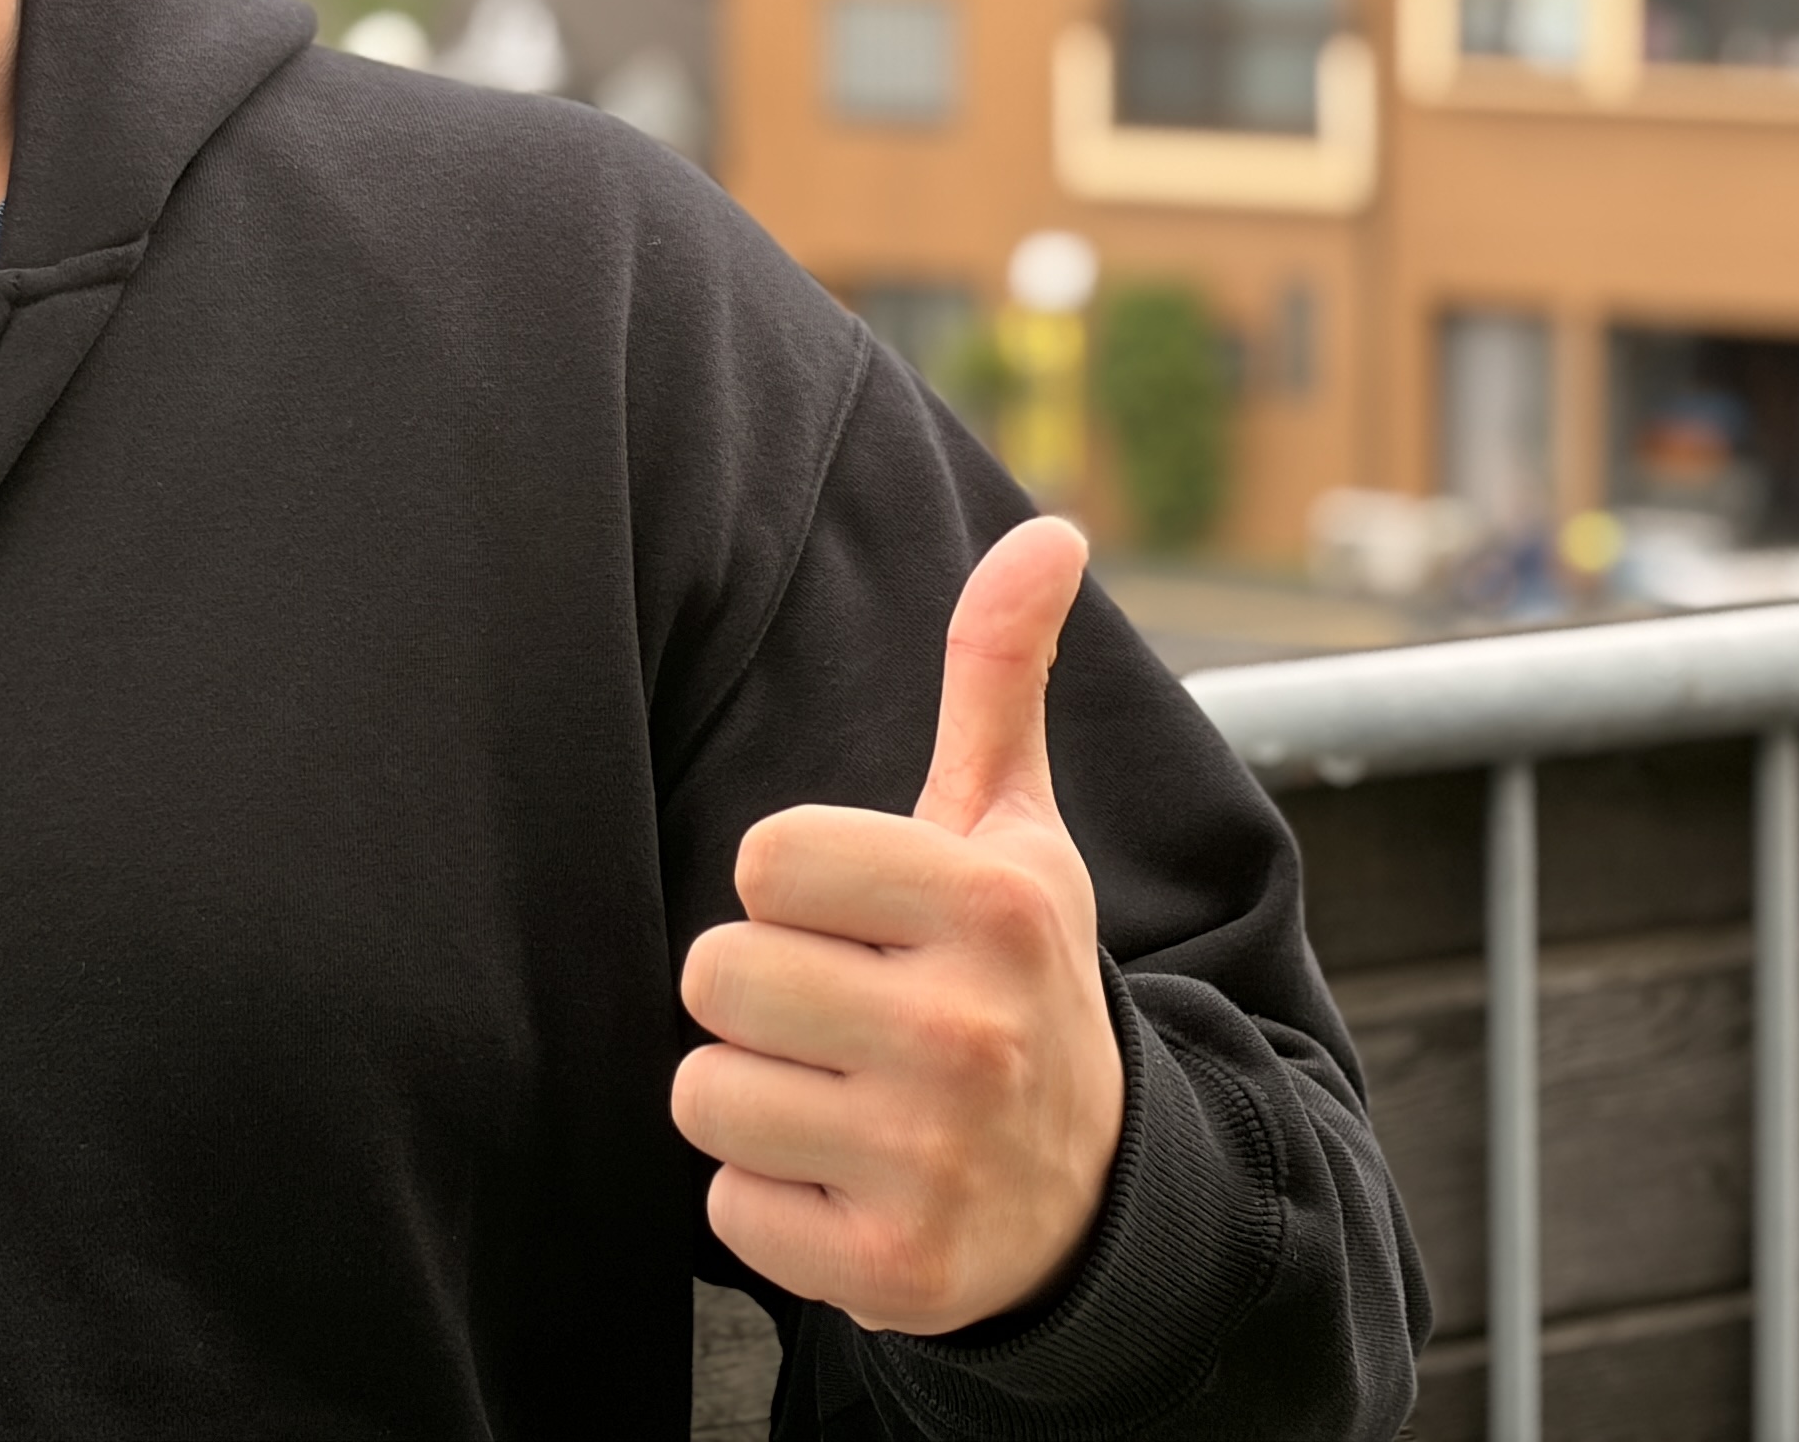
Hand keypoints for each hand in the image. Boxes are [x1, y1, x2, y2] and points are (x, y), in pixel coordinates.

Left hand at [672, 516, 1124, 1336]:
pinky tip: (849, 1176)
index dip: (792, 886)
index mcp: (992, 905)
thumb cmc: (1014, 977)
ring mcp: (933, 1158)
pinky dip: (771, 1196)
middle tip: (844, 1011)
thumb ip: (997, 676)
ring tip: (843, 1091)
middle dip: (760, 992)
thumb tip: (1048, 529)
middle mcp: (970, 1033)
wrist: (1093, 1195)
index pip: (764, 859)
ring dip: (753, 1094)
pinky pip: (729, 1205)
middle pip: (716, 974)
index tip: (861, 917)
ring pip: (704, 1091)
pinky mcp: (893, 1270)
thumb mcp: (1016, 830)